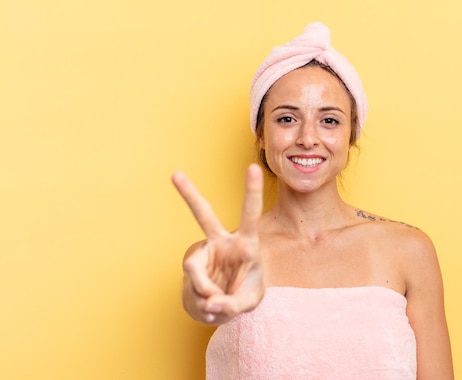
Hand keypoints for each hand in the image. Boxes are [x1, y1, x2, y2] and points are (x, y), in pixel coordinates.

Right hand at [172, 164, 263, 324]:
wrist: (222, 306)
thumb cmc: (243, 294)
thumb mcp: (249, 302)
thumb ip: (235, 304)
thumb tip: (211, 302)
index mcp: (246, 243)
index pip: (250, 214)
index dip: (252, 191)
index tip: (253, 167)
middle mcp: (222, 243)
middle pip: (203, 215)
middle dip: (189, 194)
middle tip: (175, 174)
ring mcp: (204, 254)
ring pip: (193, 267)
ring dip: (204, 290)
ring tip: (215, 303)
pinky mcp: (191, 269)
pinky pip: (192, 284)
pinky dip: (202, 301)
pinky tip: (210, 306)